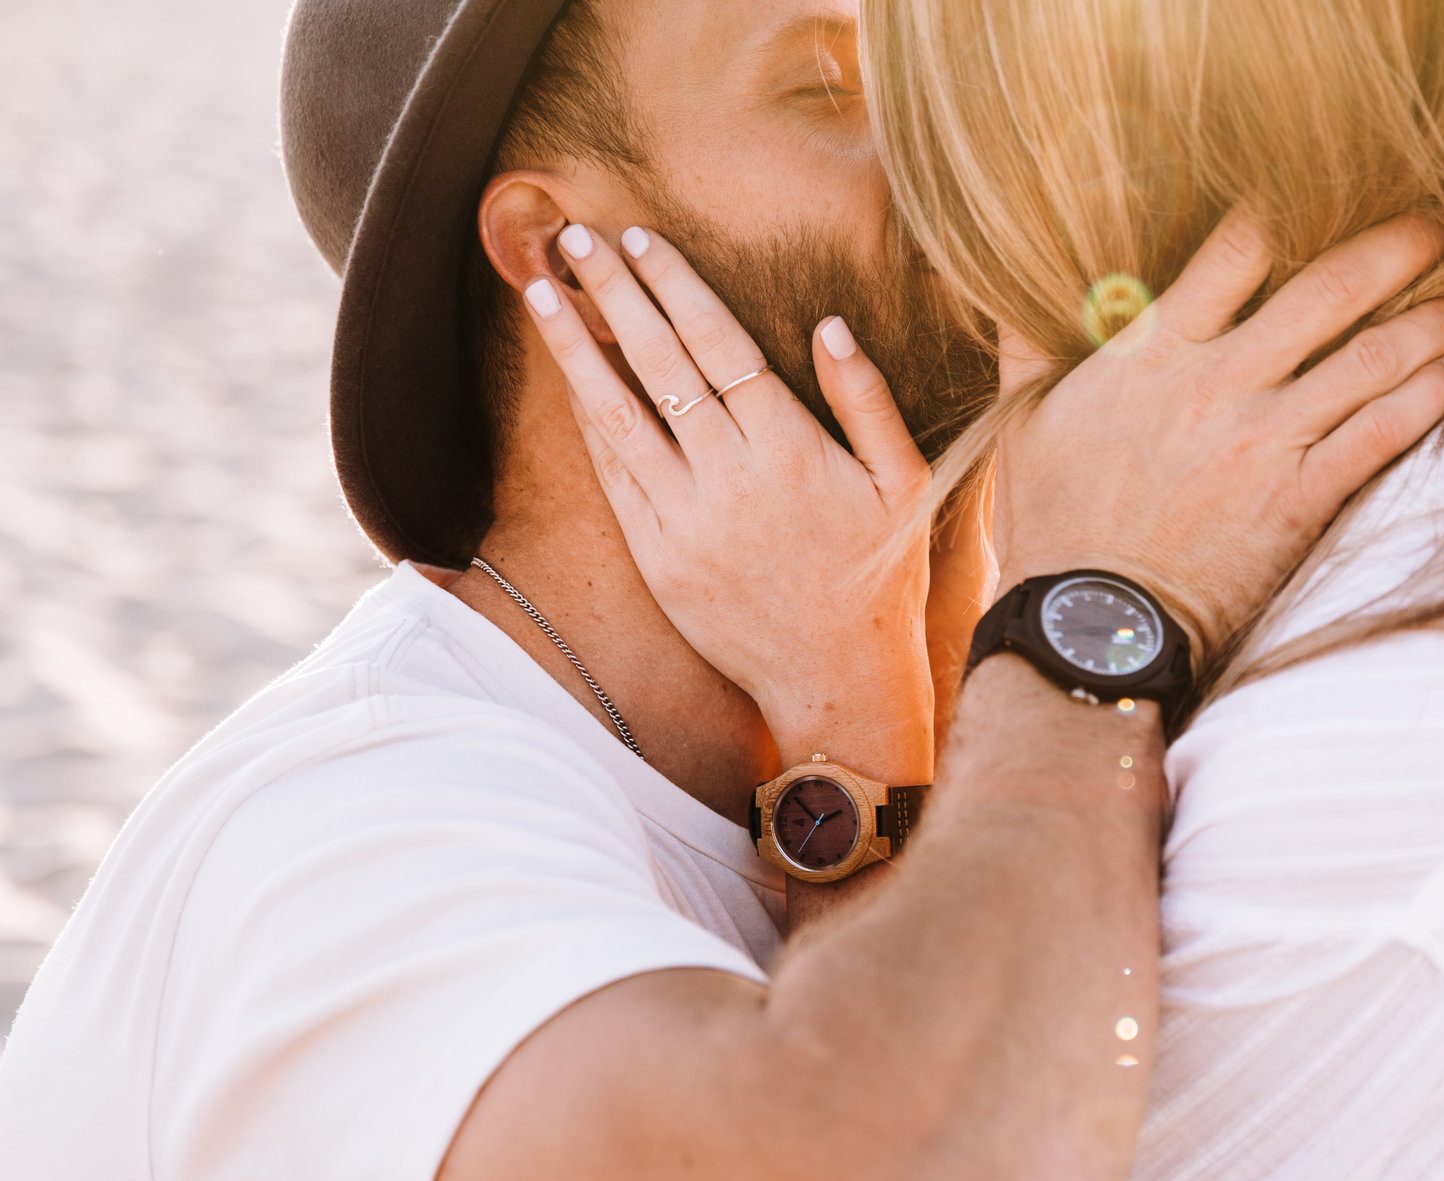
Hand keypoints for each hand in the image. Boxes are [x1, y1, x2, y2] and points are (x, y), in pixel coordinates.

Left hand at [527, 222, 934, 781]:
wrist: (838, 678)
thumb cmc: (879, 575)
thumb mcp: (903, 482)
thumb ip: (867, 400)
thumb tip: (830, 325)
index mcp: (790, 446)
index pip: (717, 342)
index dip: (673, 284)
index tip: (639, 238)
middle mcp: (730, 477)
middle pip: (658, 364)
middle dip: (612, 294)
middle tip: (573, 239)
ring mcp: (686, 520)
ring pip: (618, 416)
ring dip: (575, 351)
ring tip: (540, 296)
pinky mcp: (659, 559)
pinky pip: (615, 477)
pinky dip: (589, 423)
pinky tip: (569, 380)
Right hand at [989, 211, 1443, 658]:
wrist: (1087, 630)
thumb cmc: (1052, 530)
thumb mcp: (1025, 425)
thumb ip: (1027, 346)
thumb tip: (1004, 286)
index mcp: (1154, 353)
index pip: (1237, 248)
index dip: (1289, 209)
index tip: (1327, 191)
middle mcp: (1219, 385)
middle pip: (1328, 289)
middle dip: (1397, 249)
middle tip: (1443, 227)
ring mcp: (1264, 443)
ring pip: (1371, 360)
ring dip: (1434, 322)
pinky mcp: (1298, 504)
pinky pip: (1378, 437)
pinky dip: (1424, 401)